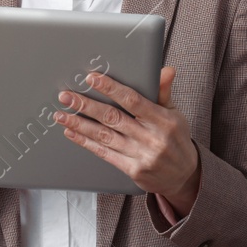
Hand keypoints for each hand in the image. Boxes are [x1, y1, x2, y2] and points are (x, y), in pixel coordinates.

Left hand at [56, 66, 201, 216]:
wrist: (185, 176)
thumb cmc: (177, 140)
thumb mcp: (175, 114)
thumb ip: (164, 92)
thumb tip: (166, 70)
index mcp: (163, 120)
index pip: (133, 100)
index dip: (110, 88)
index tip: (91, 78)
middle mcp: (151, 138)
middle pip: (112, 118)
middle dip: (86, 105)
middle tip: (66, 96)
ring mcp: (141, 156)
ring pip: (104, 136)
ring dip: (79, 124)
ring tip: (61, 115)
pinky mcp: (132, 170)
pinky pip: (104, 154)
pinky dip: (86, 142)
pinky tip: (72, 133)